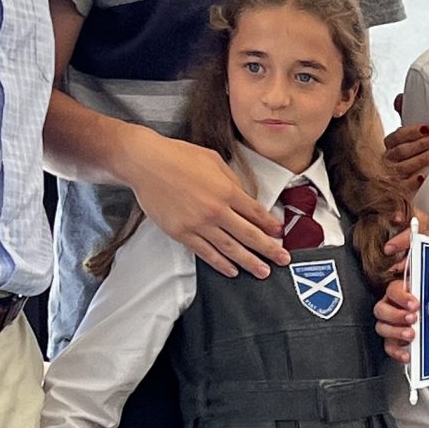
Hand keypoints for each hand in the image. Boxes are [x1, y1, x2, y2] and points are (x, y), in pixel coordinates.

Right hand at [130, 133, 285, 278]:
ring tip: (263, 272)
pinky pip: (205, 253)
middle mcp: (216, 210)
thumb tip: (245, 197)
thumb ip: (232, 180)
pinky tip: (232, 270)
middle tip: (283, 260)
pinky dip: (221, 264)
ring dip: (249, 262)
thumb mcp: (213, 160)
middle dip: (269, 249)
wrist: (145, 163)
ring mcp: (198, 224)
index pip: (256, 213)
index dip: (270, 225)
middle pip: (249, 235)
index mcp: (227, 190)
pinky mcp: (182, 233)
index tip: (280, 234)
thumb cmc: (177, 156)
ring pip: (230, 249)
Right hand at [375, 261, 418, 361]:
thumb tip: (405, 251)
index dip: (402, 296)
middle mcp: (393, 305)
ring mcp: (393, 323)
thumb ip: (415, 253)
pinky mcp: (397, 340)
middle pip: (381, 310)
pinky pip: (390, 347)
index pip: (393, 290)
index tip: (414, 302)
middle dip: (396, 315)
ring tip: (411, 334)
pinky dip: (397, 352)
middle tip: (412, 318)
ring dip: (395, 332)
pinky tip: (408, 354)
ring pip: (382, 328)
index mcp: (400, 289)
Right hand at [386, 104, 428, 188]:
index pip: (396, 137)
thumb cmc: (412, 160)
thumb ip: (407, 122)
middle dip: (419, 144)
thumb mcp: (410, 141)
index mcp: (390, 148)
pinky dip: (412, 181)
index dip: (411, 132)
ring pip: (401, 167)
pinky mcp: (398, 193)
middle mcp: (388, 162)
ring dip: (419, 159)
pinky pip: (402, 187)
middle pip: (399, 151)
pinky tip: (422, 176)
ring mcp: (392, 178)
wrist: (412, 192)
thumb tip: (399, 98)